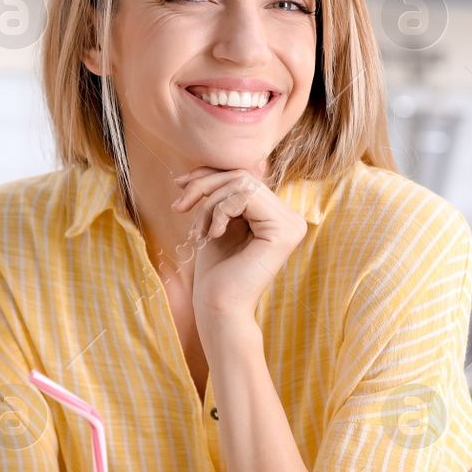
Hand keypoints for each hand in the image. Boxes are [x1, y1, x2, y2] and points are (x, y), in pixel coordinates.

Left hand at [171, 167, 306, 325]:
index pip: (243, 177)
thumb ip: (223, 193)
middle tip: (179, 207)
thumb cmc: (214, 271)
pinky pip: (245, 197)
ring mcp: (292, 225)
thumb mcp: (216, 221)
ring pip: (241, 183)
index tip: (180, 185)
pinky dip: (219, 211)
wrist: (217, 307)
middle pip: (242, 176)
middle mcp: (290, 218)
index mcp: (277, 216)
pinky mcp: (285, 231)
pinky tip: (213, 235)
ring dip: (208, 204)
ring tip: (198, 231)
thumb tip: (213, 163)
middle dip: (204, 187)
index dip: (210, 175)